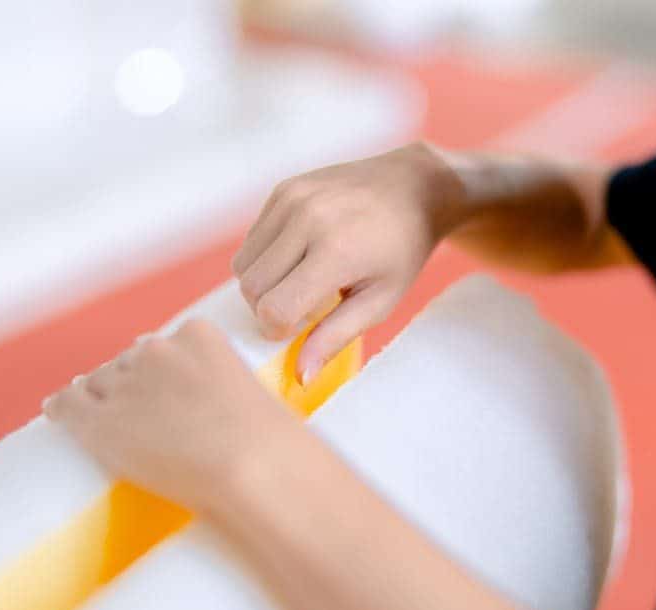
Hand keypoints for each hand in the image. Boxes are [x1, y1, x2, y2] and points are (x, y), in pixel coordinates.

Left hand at [43, 320, 312, 513]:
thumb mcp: (251, 393)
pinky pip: (66, 406)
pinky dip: (60, 409)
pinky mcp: (99, 422)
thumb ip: (223, 385)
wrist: (252, 467)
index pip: (163, 345)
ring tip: (99, 416)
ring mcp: (125, 385)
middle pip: (128, 362)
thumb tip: (205, 407)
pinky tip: (55, 412)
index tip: (162, 390)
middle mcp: (156, 351)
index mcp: (198, 334)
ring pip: (97, 383)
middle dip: (130, 385)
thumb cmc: (267, 443)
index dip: (157, 370)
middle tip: (138, 414)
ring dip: (99, 398)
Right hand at [232, 142, 464, 382]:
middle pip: (251, 288)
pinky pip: (251, 239)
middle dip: (267, 309)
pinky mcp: (283, 189)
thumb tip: (300, 377)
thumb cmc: (401, 252)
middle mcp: (307, 219)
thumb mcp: (380, 301)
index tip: (300, 328)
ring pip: (242, 264)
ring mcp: (292, 199)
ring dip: (263, 284)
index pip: (274, 308)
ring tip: (300, 281)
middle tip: (302, 308)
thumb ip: (335, 337)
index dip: (279, 330)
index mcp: (335, 251)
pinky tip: (299, 256)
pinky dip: (264, 258)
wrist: (413, 187)